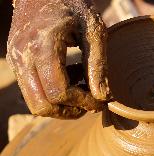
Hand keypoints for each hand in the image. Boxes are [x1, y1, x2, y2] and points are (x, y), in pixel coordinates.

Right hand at [7, 0, 109, 118]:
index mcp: (43, 45)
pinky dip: (52, 94)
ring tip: (82, 90)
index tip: (100, 100)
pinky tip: (70, 80)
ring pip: (35, 103)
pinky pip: (32, 91)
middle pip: (42, 105)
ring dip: (60, 105)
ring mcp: (16, 59)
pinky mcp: (16, 61)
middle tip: (90, 102)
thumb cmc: (73, 4)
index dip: (82, 102)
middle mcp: (23, 55)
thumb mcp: (93, 29)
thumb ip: (98, 63)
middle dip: (69, 110)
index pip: (59, 91)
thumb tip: (102, 96)